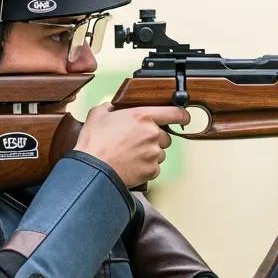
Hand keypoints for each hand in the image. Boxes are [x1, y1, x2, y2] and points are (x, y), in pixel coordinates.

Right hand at [75, 102, 189, 187]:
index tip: (184, 118)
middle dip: (154, 139)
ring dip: (150, 153)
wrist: (92, 170)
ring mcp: (154, 153)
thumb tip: (113, 107)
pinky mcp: (152, 170)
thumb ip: (110, 107)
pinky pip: (155, 167)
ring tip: (130, 155)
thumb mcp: (98, 115)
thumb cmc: (94, 143)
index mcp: (142, 116)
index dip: (182, 115)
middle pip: (165, 136)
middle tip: (136, 142)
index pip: (174, 113)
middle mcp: (152, 134)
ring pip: (160, 153)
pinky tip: (131, 164)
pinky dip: (146, 167)